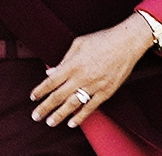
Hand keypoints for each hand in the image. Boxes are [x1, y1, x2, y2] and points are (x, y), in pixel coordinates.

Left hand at [30, 12, 153, 127]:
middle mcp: (82, 77)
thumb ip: (64, 59)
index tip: (33, 97)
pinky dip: (81, 116)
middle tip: (36, 116)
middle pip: (58, 96)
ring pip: (73, 105)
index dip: (40, 91)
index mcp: (73, 64)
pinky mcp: (107, 91)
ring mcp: (94, 85)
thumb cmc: (103, 39)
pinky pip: (91, 107)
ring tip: (50, 122)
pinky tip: (73, 122)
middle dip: (45, 108)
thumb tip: (50, 72)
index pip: (51, 82)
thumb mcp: (79, 43)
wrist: (128, 42)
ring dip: (59, 115)